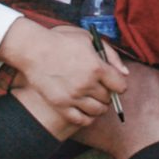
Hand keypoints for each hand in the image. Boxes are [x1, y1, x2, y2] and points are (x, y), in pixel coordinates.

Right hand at [1, 21, 129, 129]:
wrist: (33, 49)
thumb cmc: (61, 40)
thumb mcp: (89, 39)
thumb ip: (111, 55)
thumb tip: (125, 73)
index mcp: (96, 67)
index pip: (120, 86)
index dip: (118, 84)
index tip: (113, 82)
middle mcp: (86, 84)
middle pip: (108, 98)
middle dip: (107, 93)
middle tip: (99, 87)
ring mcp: (73, 97)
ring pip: (97, 111)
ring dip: (98, 106)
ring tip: (92, 98)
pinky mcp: (60, 105)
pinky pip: (81, 120)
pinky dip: (87, 118)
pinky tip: (85, 110)